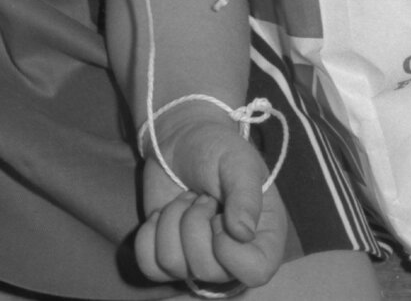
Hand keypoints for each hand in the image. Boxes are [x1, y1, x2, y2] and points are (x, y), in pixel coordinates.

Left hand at [135, 116, 286, 291]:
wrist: (181, 139)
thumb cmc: (218, 149)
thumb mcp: (238, 162)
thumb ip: (245, 195)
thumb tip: (243, 234)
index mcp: (263, 240)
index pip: (255, 272)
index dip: (230, 247)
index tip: (220, 213)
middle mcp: (232, 259)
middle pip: (205, 269)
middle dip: (193, 221)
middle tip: (201, 196)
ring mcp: (197, 260)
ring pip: (172, 265)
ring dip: (171, 220)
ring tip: (185, 199)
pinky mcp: (168, 256)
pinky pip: (149, 265)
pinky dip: (148, 234)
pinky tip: (162, 213)